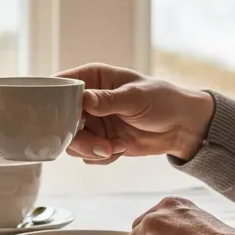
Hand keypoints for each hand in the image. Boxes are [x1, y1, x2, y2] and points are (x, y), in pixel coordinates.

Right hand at [56, 63, 214, 163]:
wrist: (182, 126)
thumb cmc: (162, 99)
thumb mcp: (135, 97)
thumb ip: (107, 100)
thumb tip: (82, 98)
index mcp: (93, 77)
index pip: (61, 85)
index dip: (52, 100)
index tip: (54, 117)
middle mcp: (88, 99)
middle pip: (62, 119)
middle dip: (76, 137)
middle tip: (98, 145)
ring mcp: (93, 122)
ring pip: (72, 141)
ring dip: (90, 149)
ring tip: (113, 148)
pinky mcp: (100, 141)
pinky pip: (87, 155)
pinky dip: (101, 157)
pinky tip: (120, 149)